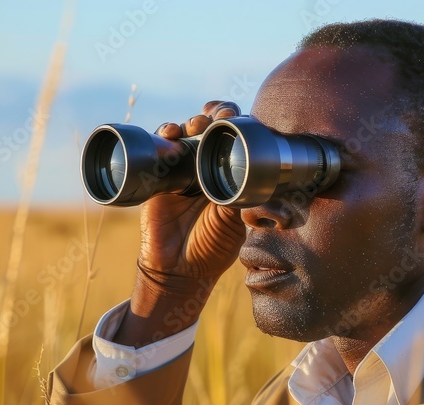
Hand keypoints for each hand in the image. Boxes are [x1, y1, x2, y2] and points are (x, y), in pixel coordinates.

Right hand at [114, 101, 245, 346]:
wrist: (179, 270)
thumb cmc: (212, 248)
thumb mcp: (235, 222)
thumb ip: (246, 199)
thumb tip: (264, 184)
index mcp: (231, 175)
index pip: (236, 139)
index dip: (237, 123)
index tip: (238, 118)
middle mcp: (208, 168)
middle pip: (211, 128)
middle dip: (214, 115)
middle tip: (218, 116)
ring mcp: (182, 170)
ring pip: (185, 133)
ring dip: (191, 122)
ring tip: (196, 125)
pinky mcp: (159, 177)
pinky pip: (159, 148)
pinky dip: (163, 135)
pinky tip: (170, 133)